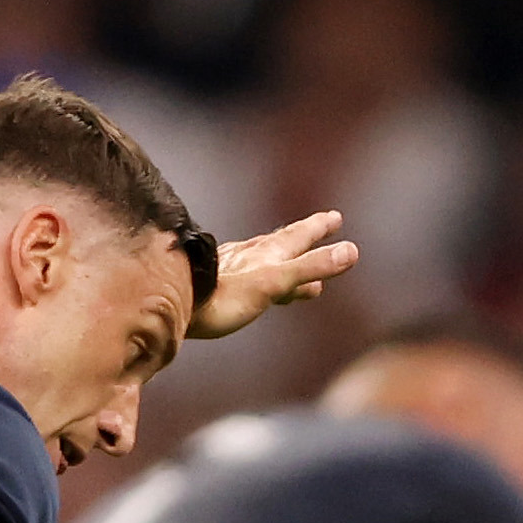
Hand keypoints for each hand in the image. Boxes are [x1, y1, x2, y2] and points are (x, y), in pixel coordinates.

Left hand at [195, 209, 358, 339]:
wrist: (171, 305)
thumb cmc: (222, 298)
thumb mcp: (274, 283)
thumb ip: (311, 268)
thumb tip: (352, 251)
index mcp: (267, 254)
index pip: (299, 236)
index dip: (318, 228)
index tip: (335, 217)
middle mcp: (250, 256)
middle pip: (284, 242)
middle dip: (305, 236)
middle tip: (323, 225)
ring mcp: (231, 269)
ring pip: (266, 259)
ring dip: (285, 259)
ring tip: (298, 264)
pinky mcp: (215, 285)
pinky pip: (247, 276)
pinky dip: (260, 276)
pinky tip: (250, 280)